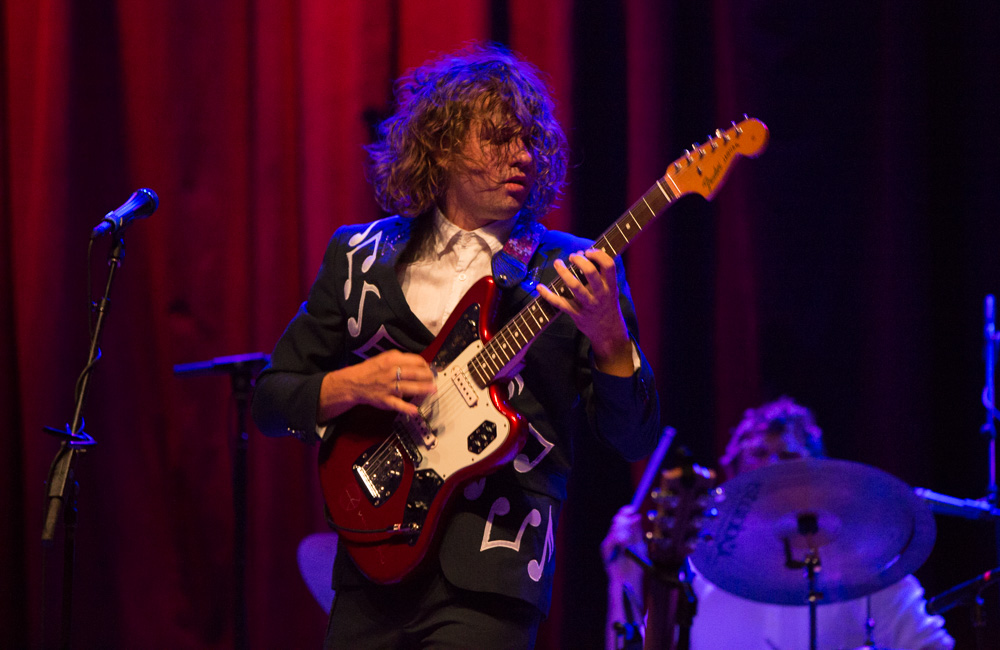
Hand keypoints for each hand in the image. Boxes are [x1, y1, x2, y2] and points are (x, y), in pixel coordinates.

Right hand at [318, 349, 435, 420]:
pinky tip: (415, 411)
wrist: (353, 383)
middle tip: (434, 379)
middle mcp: (391, 372)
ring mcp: (388, 387)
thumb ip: (401, 360)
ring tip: (433, 390)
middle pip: (415, 373)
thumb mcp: (384, 358)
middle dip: (428, 376)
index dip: (425, 365)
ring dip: (423, 389)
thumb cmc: (372, 370)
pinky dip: (406, 408)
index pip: (415, 361)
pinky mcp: (385, 399)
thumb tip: (420, 364)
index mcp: (392, 360)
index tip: (429, 369)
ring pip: (409, 387)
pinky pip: (397, 404)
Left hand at [537, 249, 633, 376]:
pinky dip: (548, 295)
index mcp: (610, 286)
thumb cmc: (607, 305)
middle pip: (590, 272)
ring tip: (558, 263)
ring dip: (563, 272)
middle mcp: (600, 294)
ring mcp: (588, 305)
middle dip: (579, 260)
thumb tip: (583, 253)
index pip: (608, 265)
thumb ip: (600, 274)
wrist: (608, 332)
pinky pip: (560, 303)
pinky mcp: (577, 314)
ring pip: (574, 286)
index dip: (598, 254)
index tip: (588, 251)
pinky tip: (540, 287)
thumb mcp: (611, 289)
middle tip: (572, 255)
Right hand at [601, 504, 642, 563]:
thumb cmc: (634, 565)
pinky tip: (623, 541)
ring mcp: (609, 542)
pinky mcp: (605, 549)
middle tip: (629, 520)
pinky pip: (610, 539)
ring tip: (628, 537)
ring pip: (614, 528)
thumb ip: (636, 532)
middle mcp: (614, 537)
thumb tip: (636, 516)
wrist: (628, 581)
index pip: (622, 518)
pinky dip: (617, 539)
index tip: (632, 508)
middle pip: (616, 521)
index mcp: (623, 534)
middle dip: (624, 519)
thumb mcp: (639, 545)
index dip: (625, 511)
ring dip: (622, 530)